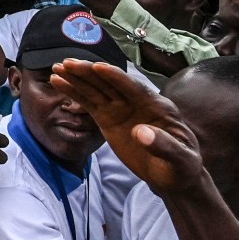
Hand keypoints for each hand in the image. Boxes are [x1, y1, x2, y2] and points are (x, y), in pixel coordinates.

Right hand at [51, 59, 208, 196]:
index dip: (116, 77)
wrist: (172, 176)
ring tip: (57, 68)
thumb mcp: (180, 159)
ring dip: (77, 78)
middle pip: (110, 84)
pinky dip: (74, 92)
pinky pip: (88, 103)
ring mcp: (120, 109)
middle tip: (68, 63)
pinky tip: (59, 82)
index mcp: (157, 106)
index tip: (98, 67)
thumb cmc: (181, 166)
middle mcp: (136, 102)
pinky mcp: (108, 118)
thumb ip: (164, 145)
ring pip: (96, 90)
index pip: (134, 87)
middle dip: (89, 73)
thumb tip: (141, 132)